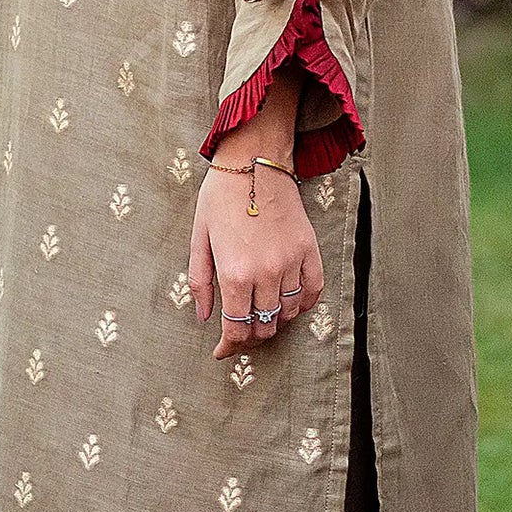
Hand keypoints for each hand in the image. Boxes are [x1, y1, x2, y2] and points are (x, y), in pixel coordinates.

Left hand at [189, 164, 324, 361]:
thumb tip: (204, 317)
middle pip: (263, 326)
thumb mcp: (199, 239)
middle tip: (239, 332)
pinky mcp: (309, 250)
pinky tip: (289, 304)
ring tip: (261, 316)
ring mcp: (291, 262)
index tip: (222, 351)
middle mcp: (265, 274)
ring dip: (274, 322)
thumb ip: (200, 282)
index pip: (236, 328)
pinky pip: (312, 291)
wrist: (253, 161)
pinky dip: (301, 304)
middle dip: (249, 336)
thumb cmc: (220, 197)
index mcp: (234, 273)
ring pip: (287, 313)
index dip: (229, 346)